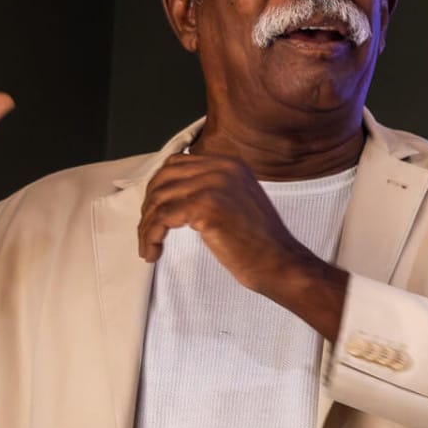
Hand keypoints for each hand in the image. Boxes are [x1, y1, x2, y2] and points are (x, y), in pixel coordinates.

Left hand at [136, 153, 347, 337]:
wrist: (280, 263)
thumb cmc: (259, 243)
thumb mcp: (236, 202)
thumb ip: (210, 189)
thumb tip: (170, 194)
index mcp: (230, 164)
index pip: (177, 164)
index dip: (158, 189)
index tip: (153, 213)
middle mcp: (222, 168)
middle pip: (163, 178)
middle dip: (148, 207)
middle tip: (147, 232)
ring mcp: (214, 185)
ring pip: (160, 200)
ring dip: (147, 226)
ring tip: (149, 247)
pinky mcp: (206, 207)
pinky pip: (162, 218)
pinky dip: (151, 236)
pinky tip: (153, 252)